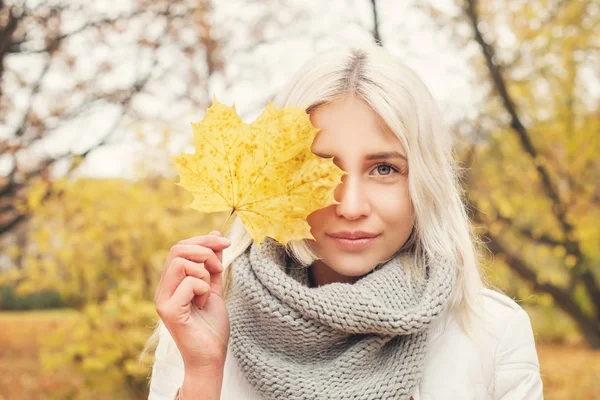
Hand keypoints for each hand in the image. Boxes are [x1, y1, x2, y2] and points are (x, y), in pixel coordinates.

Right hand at [154, 231, 230, 370]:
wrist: (211, 356)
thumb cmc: (211, 325)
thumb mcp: (214, 287)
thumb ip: (212, 263)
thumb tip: (214, 234)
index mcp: (171, 282)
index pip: (180, 247)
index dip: (204, 241)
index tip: (225, 243)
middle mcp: (163, 289)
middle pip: (177, 249)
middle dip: (205, 250)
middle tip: (220, 267)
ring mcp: (163, 300)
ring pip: (180, 262)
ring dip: (203, 272)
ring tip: (207, 291)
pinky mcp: (168, 311)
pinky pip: (188, 282)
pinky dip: (202, 288)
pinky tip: (203, 303)